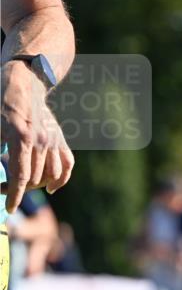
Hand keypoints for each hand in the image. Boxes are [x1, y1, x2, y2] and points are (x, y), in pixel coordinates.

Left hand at [1, 60, 73, 211]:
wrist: (22, 82)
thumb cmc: (1, 103)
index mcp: (22, 137)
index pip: (21, 175)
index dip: (15, 194)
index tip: (10, 208)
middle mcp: (42, 140)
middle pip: (35, 178)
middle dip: (18, 188)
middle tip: (2, 187)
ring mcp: (54, 140)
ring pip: (50, 175)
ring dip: (36, 185)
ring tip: (20, 184)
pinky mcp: (60, 140)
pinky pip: (67, 166)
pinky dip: (61, 180)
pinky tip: (50, 188)